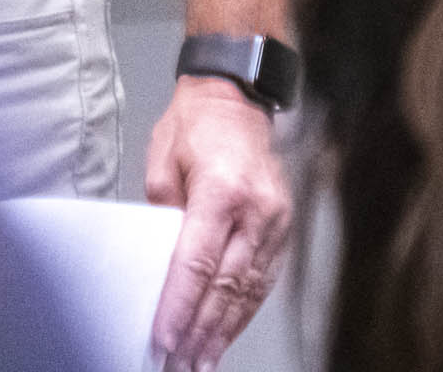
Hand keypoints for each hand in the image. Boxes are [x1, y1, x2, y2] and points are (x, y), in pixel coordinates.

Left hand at [144, 77, 289, 369]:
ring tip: (201, 362)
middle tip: (179, 364)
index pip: (198, 263)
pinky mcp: (283, 230)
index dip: (180, 306)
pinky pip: (262, 281)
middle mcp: (256, 211)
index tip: (164, 338)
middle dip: (201, 332)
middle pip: (226, 287)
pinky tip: (226, 333)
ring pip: (248, 291)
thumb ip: (162, 212)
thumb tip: (159, 258)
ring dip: (223, 332)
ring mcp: (275, 223)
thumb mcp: (162, 159)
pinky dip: (243, 312)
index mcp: (222, 190)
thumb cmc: (195, 125)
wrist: (236, 98)